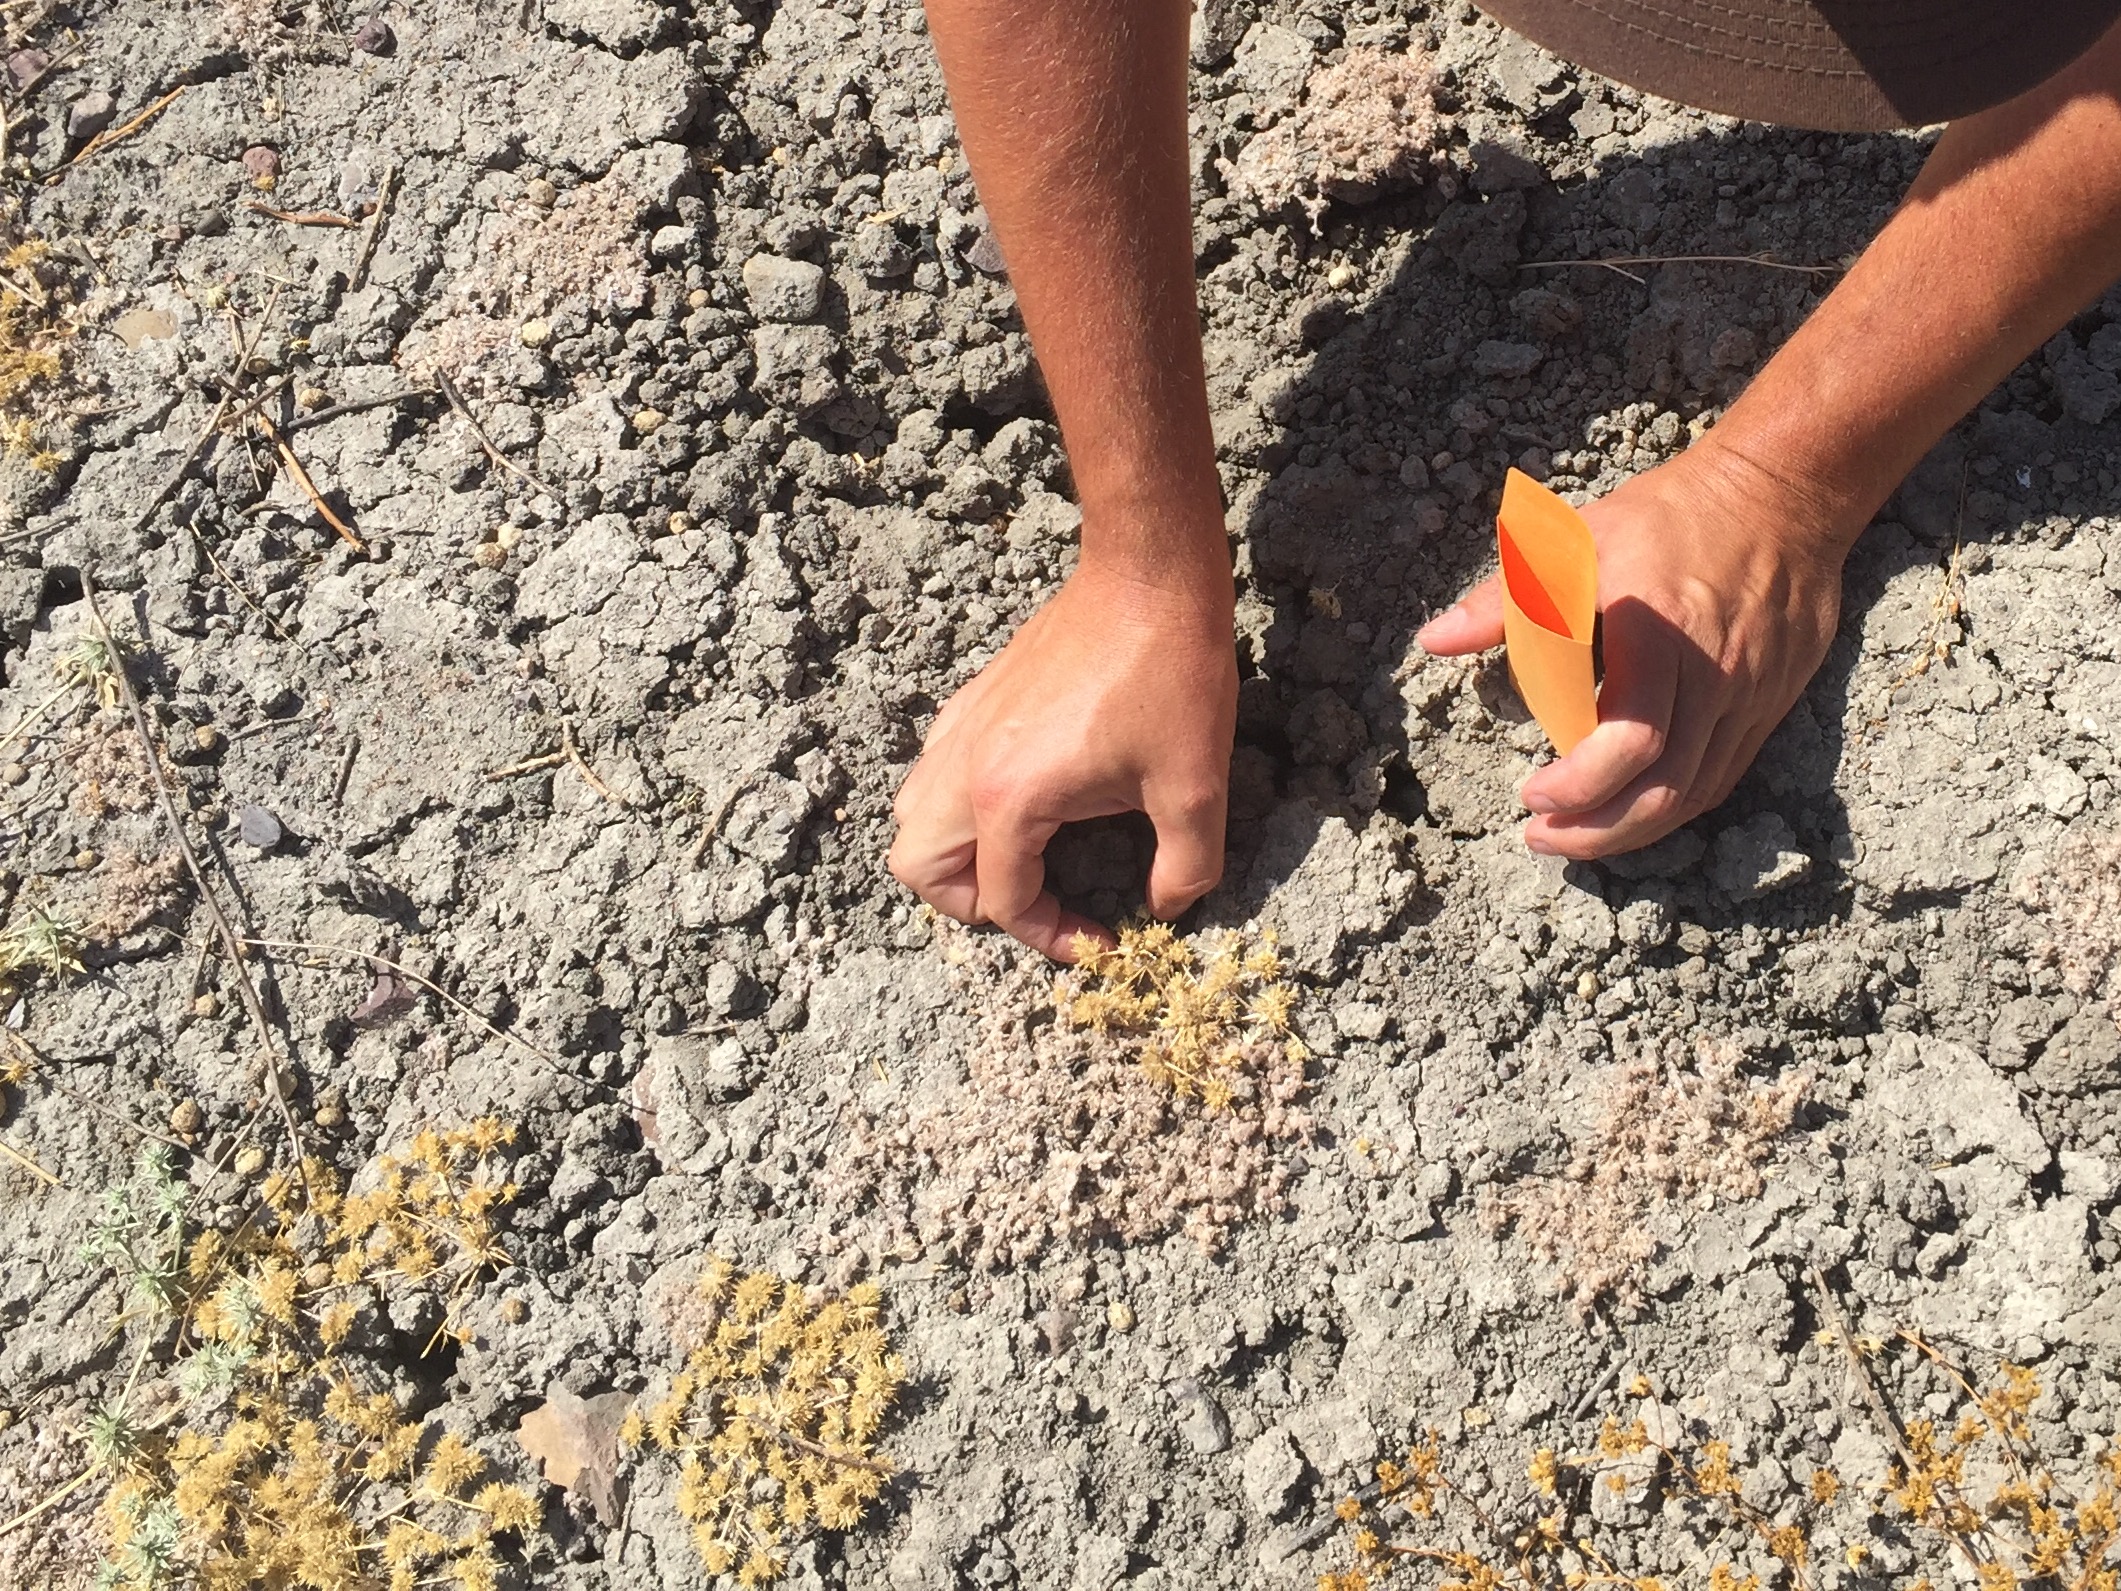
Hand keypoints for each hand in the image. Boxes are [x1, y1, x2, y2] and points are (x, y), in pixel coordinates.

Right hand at [888, 556, 1237, 959]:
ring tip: (1019, 863)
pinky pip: (934, 767)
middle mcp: (965, 766)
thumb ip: (1183, 868)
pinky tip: (1021, 799)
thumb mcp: (1196, 788)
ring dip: (952, 854)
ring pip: (912, 815)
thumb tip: (1167, 907)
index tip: (1102, 940)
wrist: (1149, 577)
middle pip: (918, 867)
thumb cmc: (1171, 676)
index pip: (1003, 901)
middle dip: (969, 905)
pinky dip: (956, 802)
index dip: (1054, 937)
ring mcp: (962, 726)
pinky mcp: (975, 697)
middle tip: (1035, 906)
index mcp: (1009, 798)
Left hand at [1418, 441, 1858, 858]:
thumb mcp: (1576, 541)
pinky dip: (1672, 805)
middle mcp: (1712, 676)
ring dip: (1631, 831)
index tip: (1532, 795)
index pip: (1629, 741)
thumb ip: (1503, 599)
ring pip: (1695, 795)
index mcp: (1658, 636)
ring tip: (1576, 834)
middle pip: (1664, 790)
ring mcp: (1750, 696)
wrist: (1783, 494)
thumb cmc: (1667, 516)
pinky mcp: (1771, 704)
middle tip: (1542, 836)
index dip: (1579, 787)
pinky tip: (1630, 809)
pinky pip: (1721, 776)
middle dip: (1597, 833)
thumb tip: (1434, 641)